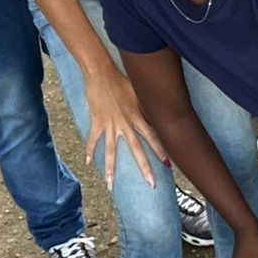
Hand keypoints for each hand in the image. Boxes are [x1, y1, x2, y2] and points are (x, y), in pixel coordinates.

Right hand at [83, 64, 167, 190]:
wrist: (102, 74)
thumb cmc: (122, 81)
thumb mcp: (139, 94)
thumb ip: (147, 108)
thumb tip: (158, 118)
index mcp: (137, 117)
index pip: (153, 137)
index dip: (161, 151)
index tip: (169, 165)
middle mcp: (125, 124)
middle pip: (136, 149)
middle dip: (144, 167)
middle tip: (151, 184)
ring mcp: (110, 124)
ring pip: (111, 150)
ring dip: (111, 168)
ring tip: (110, 184)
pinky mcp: (97, 121)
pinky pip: (93, 139)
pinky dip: (90, 150)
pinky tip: (88, 162)